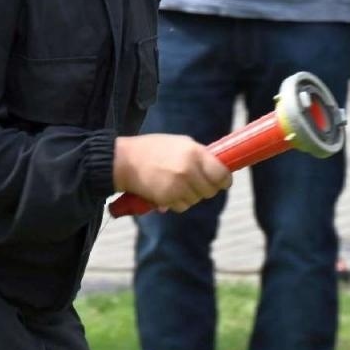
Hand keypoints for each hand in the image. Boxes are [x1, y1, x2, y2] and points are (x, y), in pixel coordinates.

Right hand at [113, 134, 233, 212]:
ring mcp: (178, 186)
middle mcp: (188, 171)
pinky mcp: (167, 199)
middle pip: (211, 191)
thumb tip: (219, 170)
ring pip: (196, 200)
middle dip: (207, 188)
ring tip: (176, 182)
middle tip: (198, 182)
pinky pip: (182, 206)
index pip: (221, 175)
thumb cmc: (153, 149)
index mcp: (194, 153)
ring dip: (190, 195)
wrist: (125, 161)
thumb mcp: (181, 143)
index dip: (224, 180)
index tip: (223, 181)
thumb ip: (200, 156)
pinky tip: (167, 190)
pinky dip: (178, 202)